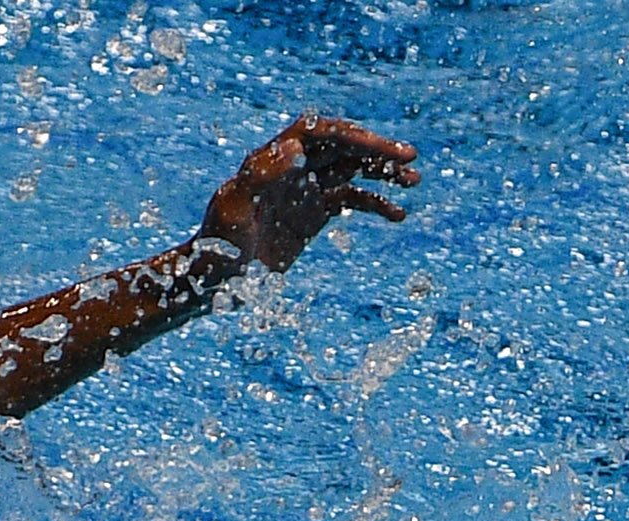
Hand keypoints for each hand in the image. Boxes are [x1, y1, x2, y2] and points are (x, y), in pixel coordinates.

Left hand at [197, 115, 419, 274]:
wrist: (215, 280)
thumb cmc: (216, 244)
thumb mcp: (232, 210)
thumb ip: (258, 177)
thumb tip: (294, 149)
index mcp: (273, 159)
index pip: (317, 132)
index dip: (347, 133)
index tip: (373, 146)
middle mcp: (293, 168)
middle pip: (342, 147)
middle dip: (376, 150)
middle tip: (410, 157)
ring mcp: (306, 190)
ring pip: (352, 170)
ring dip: (384, 172)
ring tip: (413, 181)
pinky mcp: (314, 215)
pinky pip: (352, 200)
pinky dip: (376, 203)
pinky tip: (398, 214)